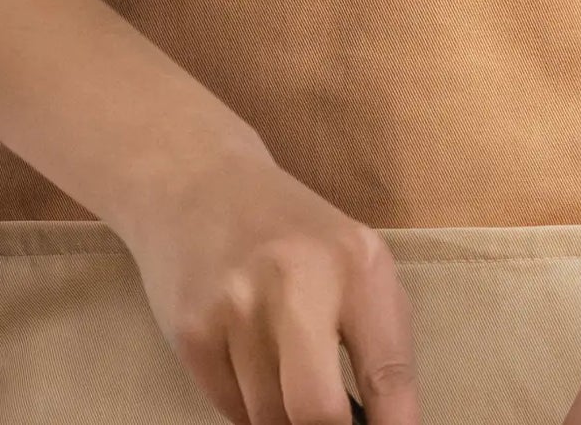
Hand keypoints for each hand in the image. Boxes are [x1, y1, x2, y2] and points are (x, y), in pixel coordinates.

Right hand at [119, 141, 419, 424]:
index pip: (387, 375)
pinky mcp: (193, 330)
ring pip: (271, 420)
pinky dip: (247, 405)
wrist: (197, 179)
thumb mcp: (353, 260)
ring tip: (286, 380)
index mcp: (355, 263)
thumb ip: (377, 338)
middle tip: (327, 423)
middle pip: (319, 414)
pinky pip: (230, 410)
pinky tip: (247, 362)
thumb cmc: (292, 231)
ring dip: (284, 420)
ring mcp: (237, 306)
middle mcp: (297, 280)